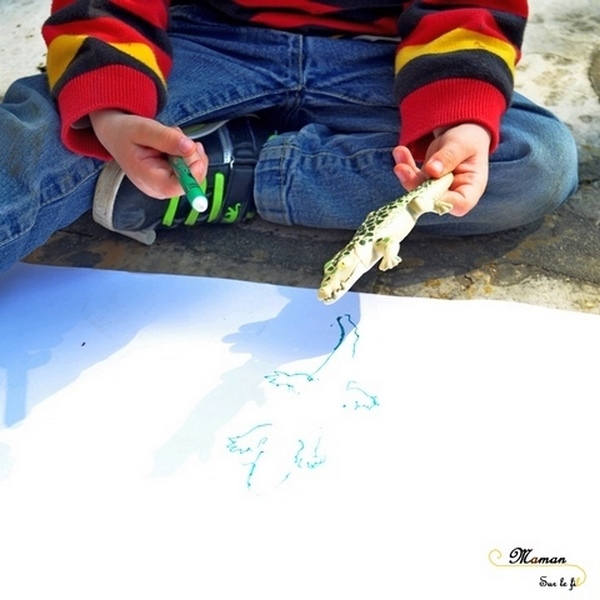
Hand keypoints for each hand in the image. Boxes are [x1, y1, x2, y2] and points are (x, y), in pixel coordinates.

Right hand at [89, 109, 207, 198]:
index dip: (192, 172)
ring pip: (195, 170)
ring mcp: (168, 185)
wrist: (117, 134)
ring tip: (169, 138)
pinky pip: (193, 168)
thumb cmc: (126, 132)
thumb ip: (167, 139)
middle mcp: (160, 188)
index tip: (194, 150)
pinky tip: (175, 144)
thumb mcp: (143, 129)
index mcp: (148, 180)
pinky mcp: (174, 179)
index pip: (178, 187)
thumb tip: (190, 148)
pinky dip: (189, 152)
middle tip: (174, 135)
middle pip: (191, 178)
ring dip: (189, 150)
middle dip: (190, 153)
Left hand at [392, 123, 491, 216]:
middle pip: (433, 199)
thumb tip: (432, 170)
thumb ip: (449, 156)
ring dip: (406, 174)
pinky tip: (400, 152)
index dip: (441, 200)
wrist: (461, 134)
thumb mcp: (462, 144)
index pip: (459, 204)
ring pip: (419, 191)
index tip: (428, 186)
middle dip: (415, 184)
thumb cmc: (469, 139)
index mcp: (472, 188)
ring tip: (400, 153)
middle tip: (401, 168)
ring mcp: (438, 191)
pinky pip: (413, 179)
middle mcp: (454, 194)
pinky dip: (405, 166)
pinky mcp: (425, 184)